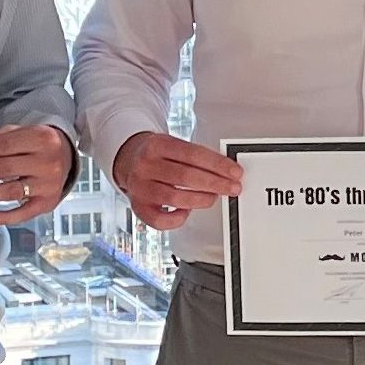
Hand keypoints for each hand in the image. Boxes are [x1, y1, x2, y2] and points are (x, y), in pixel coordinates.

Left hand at [0, 125, 76, 225]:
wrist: (66, 155)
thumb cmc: (40, 144)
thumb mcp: (24, 132)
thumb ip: (1, 140)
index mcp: (41, 138)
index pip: (2, 145)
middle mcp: (47, 162)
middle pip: (3, 168)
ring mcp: (48, 184)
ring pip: (10, 191)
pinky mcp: (48, 202)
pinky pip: (24, 213)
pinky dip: (4, 217)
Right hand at [110, 131, 240, 229]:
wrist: (128, 159)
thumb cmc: (158, 155)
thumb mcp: (173, 144)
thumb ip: (196, 156)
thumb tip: (225, 172)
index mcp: (157, 144)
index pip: (193, 154)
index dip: (218, 165)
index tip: (235, 172)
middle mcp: (145, 165)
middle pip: (186, 176)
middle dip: (216, 184)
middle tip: (233, 188)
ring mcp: (140, 187)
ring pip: (175, 198)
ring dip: (201, 199)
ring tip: (213, 197)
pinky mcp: (137, 206)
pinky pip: (159, 220)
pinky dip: (177, 218)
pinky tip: (187, 211)